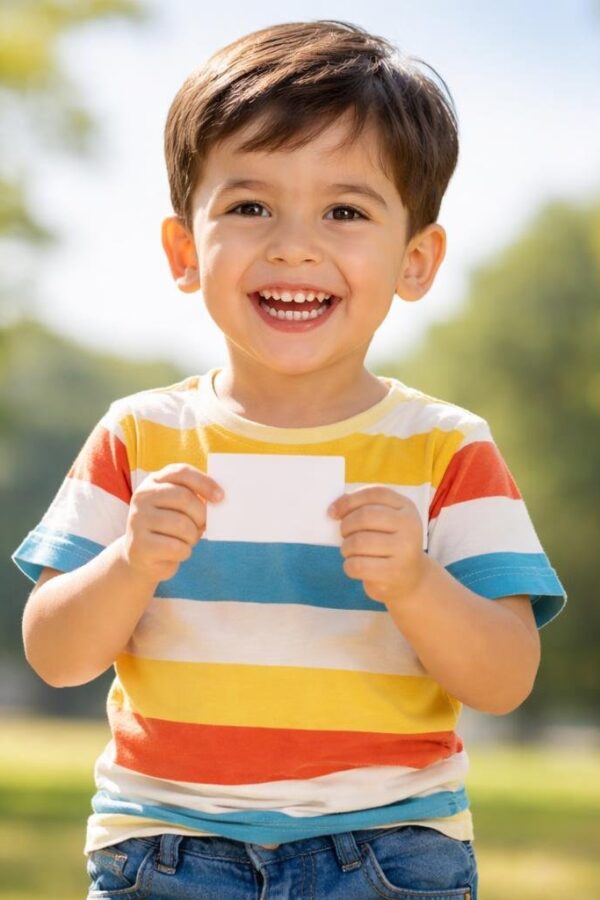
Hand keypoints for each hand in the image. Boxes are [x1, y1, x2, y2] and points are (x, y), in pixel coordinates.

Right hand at [123, 463, 223, 582]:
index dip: (204, 482)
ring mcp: (138, 520)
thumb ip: (194, 498)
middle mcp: (142, 497)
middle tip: (202, 525)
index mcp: (154, 481)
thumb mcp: (178, 507)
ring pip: (182, 525)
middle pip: (184, 498)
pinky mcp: (140, 545)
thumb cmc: (168, 528)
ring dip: (193, 536)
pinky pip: (176, 547)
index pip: (182, 472)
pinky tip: (176, 552)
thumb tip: (219, 499)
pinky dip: (184, 552)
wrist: (141, 556)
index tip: (221, 497)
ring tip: (186, 540)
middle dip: (201, 515)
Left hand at [329, 485, 428, 605]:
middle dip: (346, 526)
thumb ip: (363, 509)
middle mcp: (409, 526)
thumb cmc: (389, 544)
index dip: (349, 501)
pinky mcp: (394, 572)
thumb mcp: (386, 522)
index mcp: (406, 508)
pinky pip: (358, 565)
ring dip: (346, 547)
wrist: (412, 577)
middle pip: (365, 516)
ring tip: (350, 552)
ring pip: (359, 542)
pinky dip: (349, 565)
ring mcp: (404, 550)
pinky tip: (355, 566)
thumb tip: (334, 509)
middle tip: (344, 535)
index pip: (375, 494)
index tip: (333, 512)